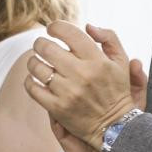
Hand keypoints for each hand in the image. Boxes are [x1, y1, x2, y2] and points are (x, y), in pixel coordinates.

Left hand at [24, 22, 139, 149]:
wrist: (115, 126)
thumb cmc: (117, 89)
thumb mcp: (121, 61)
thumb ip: (109, 37)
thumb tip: (88, 25)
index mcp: (97, 60)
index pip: (69, 33)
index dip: (56, 27)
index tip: (52, 29)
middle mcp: (82, 74)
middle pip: (47, 48)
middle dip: (40, 43)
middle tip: (41, 45)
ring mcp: (68, 92)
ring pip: (37, 67)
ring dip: (33, 61)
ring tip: (37, 61)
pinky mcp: (58, 108)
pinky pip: (33, 89)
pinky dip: (30, 81)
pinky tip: (35, 79)